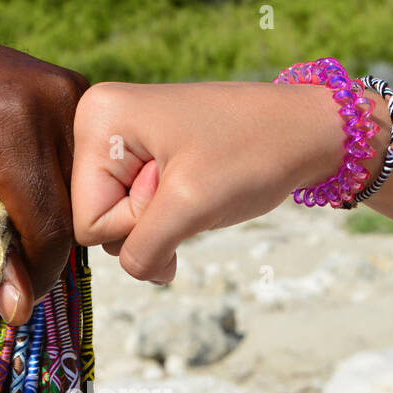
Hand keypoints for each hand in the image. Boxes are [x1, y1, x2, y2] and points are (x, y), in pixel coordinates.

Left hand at [0, 0, 87, 320]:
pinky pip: (81, 167)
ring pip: (83, 194)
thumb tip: (20, 311)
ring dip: (50, 219)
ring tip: (1, 212)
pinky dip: (55, 191)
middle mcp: (59, 104)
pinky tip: (17, 188)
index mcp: (17, 126)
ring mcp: (75, 95)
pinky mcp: (79, 95)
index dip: (34, 275)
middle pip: (74, 215)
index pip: (51, 230)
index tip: (8, 297)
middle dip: (39, 247)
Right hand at [71, 80, 351, 281]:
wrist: (304, 130)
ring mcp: (122, 140)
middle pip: (99, 221)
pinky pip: (140, 213)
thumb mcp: (190, 208)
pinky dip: (171, 219)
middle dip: (150, 223)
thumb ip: (143, 250)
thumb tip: (139, 272)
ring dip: (165, 223)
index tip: (178, 186)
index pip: (88, 219)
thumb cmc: (252, 154)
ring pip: (120, 224)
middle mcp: (99, 124)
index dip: (137, 222)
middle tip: (194, 185)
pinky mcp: (143, 157)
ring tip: (200, 185)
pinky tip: (198, 193)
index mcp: (97, 120)